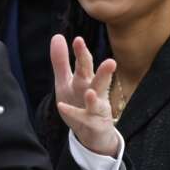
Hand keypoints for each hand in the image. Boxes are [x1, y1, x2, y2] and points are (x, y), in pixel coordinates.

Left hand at [50, 34, 119, 156]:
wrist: (92, 133)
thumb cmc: (79, 102)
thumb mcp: (66, 81)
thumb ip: (61, 61)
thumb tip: (57, 35)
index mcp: (85, 80)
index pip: (85, 65)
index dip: (81, 53)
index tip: (78, 39)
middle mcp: (93, 92)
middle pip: (96, 81)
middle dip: (103, 72)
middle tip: (111, 62)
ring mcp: (95, 109)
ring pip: (96, 101)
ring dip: (94, 98)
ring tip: (91, 92)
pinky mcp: (93, 124)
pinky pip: (83, 119)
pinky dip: (73, 113)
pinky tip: (62, 107)